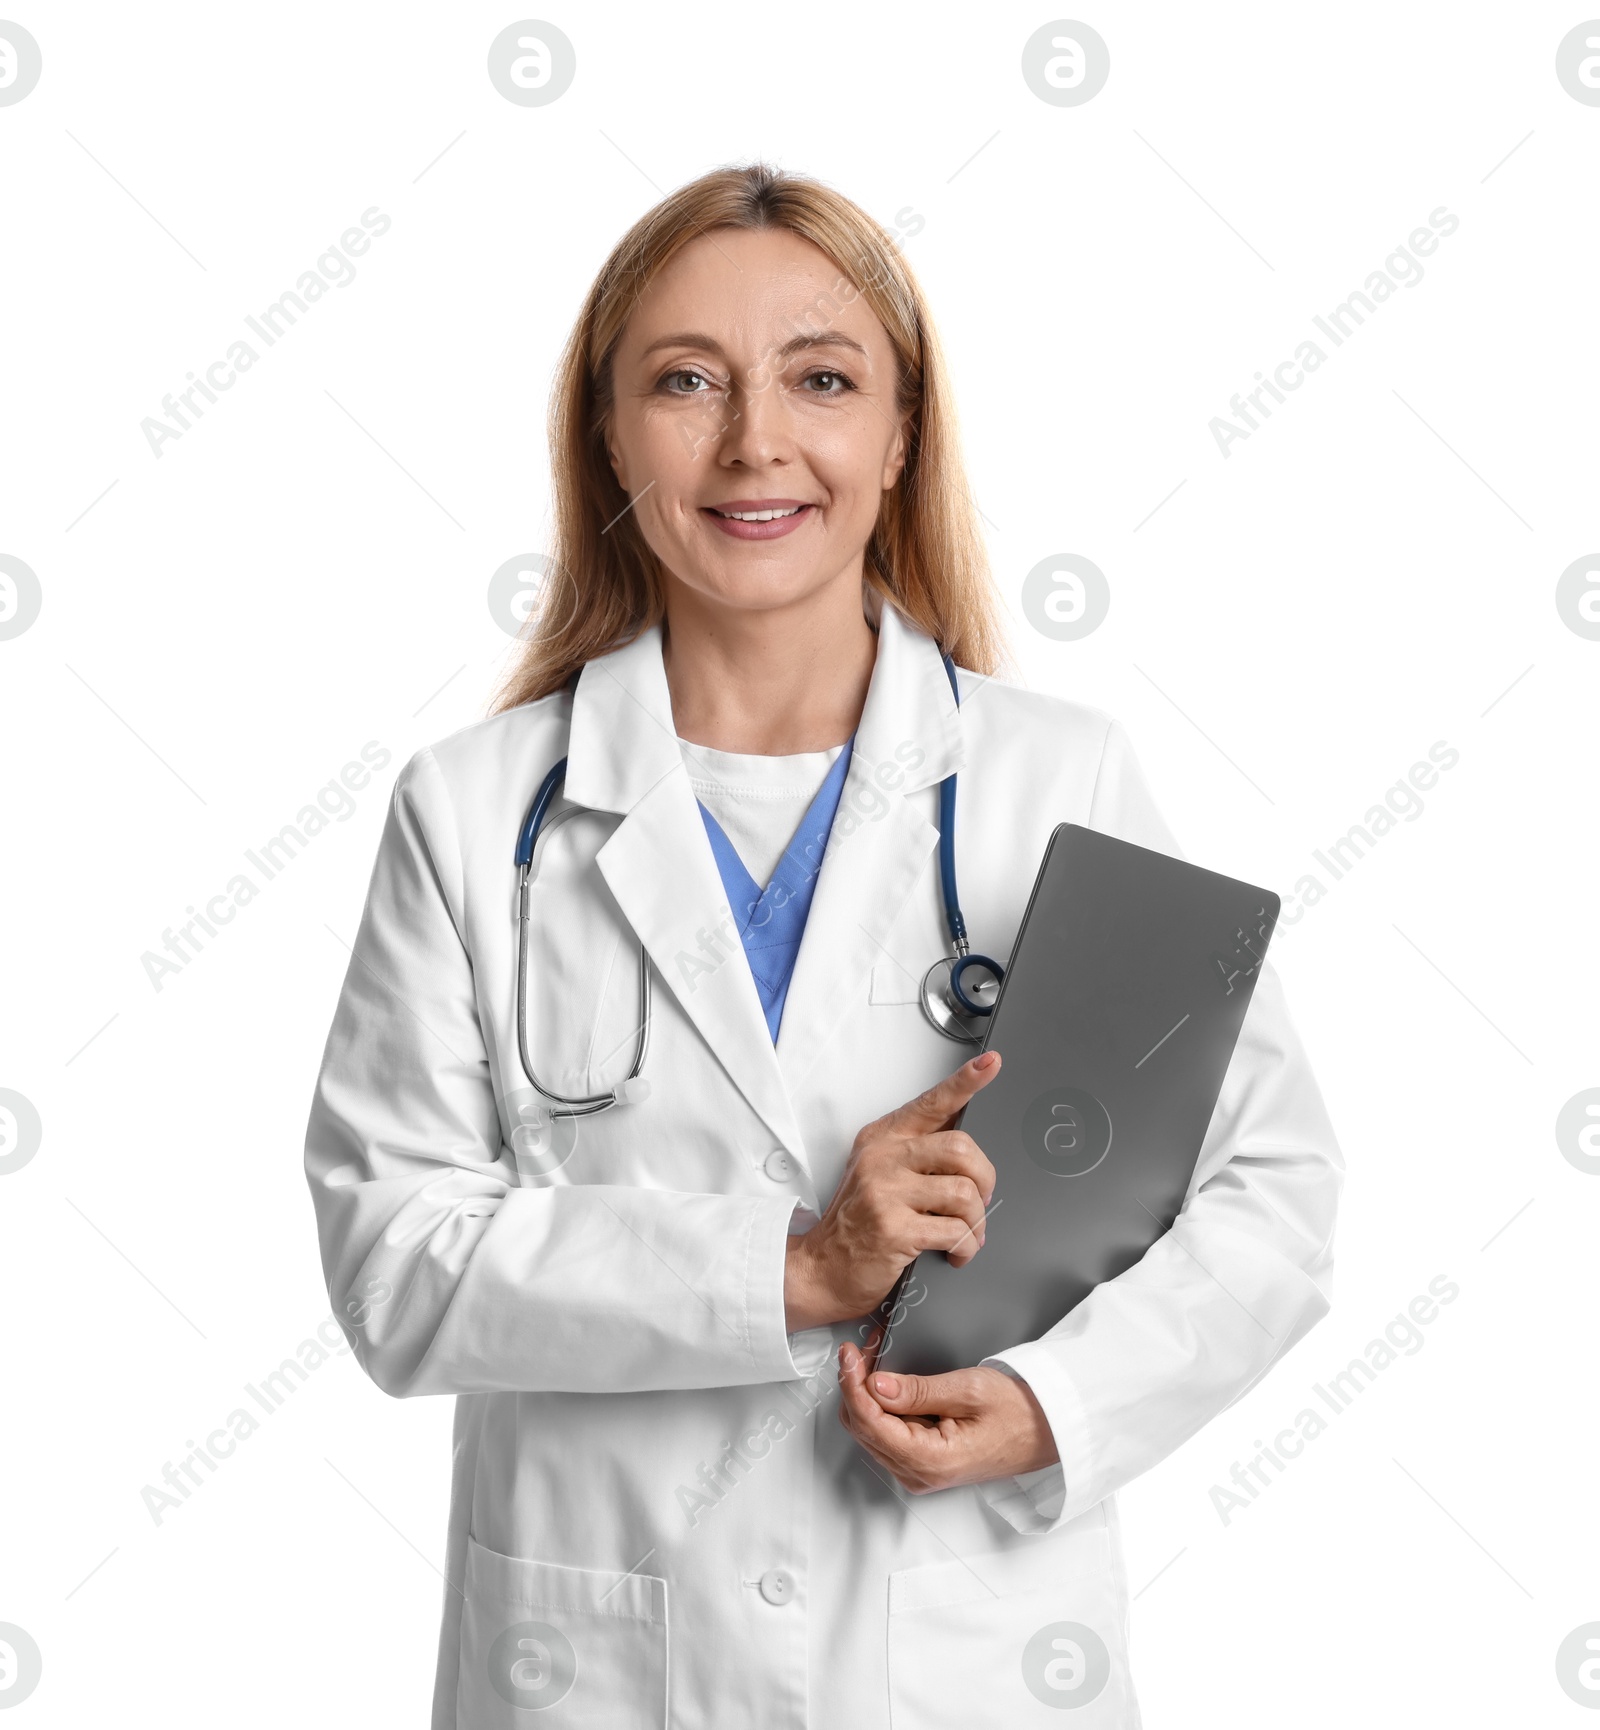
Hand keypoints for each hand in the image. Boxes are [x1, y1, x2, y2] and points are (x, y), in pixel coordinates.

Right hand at [784, 1052, 1002, 1331]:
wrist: (821, 1270)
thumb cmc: (856, 1225)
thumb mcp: (879, 1176)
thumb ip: (917, 1156)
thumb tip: (968, 1151)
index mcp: (882, 1139)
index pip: (931, 1103)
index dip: (965, 1082)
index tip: (991, 1063)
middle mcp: (882, 1159)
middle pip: (961, 1149)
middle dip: (984, 1181)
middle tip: (980, 1202)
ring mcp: (886, 1192)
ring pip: (964, 1193)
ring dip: (976, 1222)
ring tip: (967, 1235)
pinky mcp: (895, 1229)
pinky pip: (955, 1231)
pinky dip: (966, 1247)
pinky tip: (955, 1254)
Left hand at [837, 1338, 1058, 1492]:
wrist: (1049, 1431)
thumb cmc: (1018, 1410)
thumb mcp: (968, 1389)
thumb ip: (917, 1390)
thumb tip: (874, 1385)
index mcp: (930, 1461)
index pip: (869, 1422)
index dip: (852, 1383)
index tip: (849, 1352)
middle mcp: (918, 1474)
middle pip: (862, 1428)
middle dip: (855, 1385)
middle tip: (862, 1348)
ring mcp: (919, 1472)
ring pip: (870, 1431)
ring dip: (865, 1393)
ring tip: (874, 1356)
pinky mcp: (923, 1463)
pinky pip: (887, 1433)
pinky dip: (880, 1404)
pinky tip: (887, 1378)